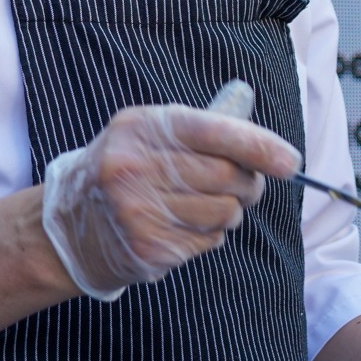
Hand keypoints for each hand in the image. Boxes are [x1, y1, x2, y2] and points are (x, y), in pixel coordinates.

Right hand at [40, 103, 300, 296]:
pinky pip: (210, 241)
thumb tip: (252, 111)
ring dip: (230, 212)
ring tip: (204, 206)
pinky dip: (211, 235)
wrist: (70, 227)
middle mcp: (134, 168)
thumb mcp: (148, 133)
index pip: (212, 131)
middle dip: (249, 182)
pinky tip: (184, 227)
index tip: (290, 161)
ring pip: (226, 212)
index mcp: (139, 128)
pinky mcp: (147, 249)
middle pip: (227, 175)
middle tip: (245, 185)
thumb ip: (200, 124)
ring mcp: (137, 212)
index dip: (257, 145)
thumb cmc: (125, 170)